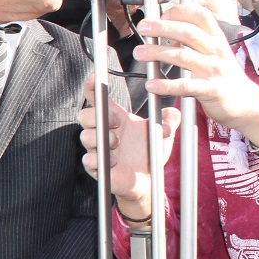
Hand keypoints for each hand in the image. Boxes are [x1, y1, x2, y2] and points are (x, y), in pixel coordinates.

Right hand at [78, 73, 180, 221]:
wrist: (146, 181)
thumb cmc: (149, 154)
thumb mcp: (162, 135)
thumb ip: (169, 120)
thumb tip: (174, 112)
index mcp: (115, 119)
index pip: (98, 100)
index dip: (92, 87)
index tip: (94, 78)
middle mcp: (103, 132)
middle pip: (84, 115)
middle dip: (97, 116)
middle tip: (116, 122)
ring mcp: (97, 149)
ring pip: (85, 136)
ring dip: (102, 138)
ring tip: (118, 144)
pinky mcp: (96, 167)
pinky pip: (88, 159)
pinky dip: (101, 159)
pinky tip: (114, 161)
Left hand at [134, 4, 258, 144]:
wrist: (246, 104)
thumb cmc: (224, 77)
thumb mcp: (213, 53)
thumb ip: (193, 42)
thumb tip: (165, 33)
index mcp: (217, 39)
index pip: (201, 16)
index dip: (181, 11)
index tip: (162, 13)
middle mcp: (216, 51)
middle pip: (188, 33)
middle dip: (163, 27)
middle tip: (143, 27)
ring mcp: (214, 70)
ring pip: (184, 56)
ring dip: (158, 53)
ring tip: (139, 53)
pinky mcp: (211, 90)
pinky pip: (186, 86)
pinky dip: (167, 85)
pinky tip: (152, 84)